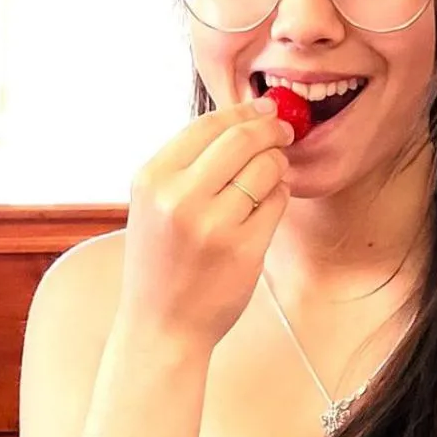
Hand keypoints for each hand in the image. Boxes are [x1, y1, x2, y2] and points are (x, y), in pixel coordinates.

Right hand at [118, 99, 291, 348]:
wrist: (161, 326)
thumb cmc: (161, 263)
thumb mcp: (154, 205)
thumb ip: (188, 164)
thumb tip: (243, 118)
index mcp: (152, 180)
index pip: (207, 124)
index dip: (243, 111)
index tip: (264, 110)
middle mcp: (179, 198)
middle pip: (242, 138)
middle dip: (271, 130)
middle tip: (284, 132)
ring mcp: (213, 225)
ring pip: (266, 168)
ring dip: (276, 166)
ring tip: (268, 179)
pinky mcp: (243, 249)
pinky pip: (276, 203)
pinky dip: (278, 198)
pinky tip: (265, 208)